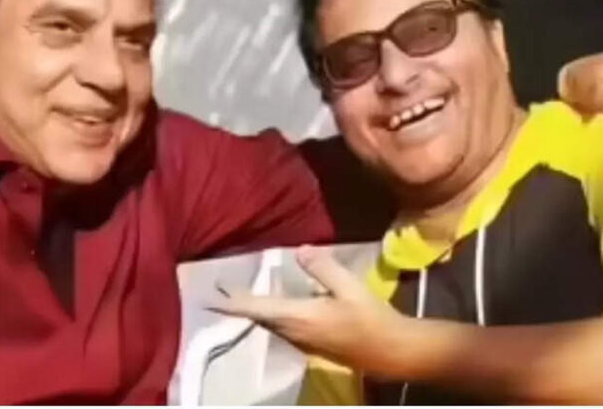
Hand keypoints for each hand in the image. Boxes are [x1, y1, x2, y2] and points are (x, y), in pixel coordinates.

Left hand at [207, 245, 407, 376]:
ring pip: (270, 322)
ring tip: (243, 292)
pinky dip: (272, 312)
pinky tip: (279, 301)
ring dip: (255, 308)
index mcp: (297, 317)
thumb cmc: (371, 318)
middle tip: (222, 286)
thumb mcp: (349, 287)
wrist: (391, 352)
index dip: (231, 301)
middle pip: (258, 316)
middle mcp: (292, 332)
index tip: (210, 294)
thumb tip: (300, 250)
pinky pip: (283, 325)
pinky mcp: (312, 344)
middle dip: (239, 303)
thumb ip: (323, 268)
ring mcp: (302, 341)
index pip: (255, 308)